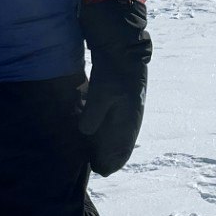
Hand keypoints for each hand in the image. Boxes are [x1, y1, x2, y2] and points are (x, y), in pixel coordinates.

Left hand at [78, 0, 150, 175]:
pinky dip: (101, 125)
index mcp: (129, 120)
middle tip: (93, 164)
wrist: (123, 44)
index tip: (99, 171)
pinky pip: (110, 117)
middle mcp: (130, 116)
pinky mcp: (117, 96)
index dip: (111, 162)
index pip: (121, 150)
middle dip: (106, 154)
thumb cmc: (114, 70)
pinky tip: (89, 126)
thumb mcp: (102, 93)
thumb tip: (85, 132)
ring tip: (90, 149)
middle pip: (118, 143)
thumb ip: (93, 116)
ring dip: (103, 141)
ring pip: (114, 131)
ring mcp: (125, 106)